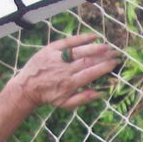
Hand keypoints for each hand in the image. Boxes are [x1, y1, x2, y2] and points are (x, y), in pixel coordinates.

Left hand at [5, 33, 119, 110]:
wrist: (27, 87)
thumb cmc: (49, 96)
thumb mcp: (66, 104)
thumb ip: (83, 99)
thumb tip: (101, 93)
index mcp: (69, 84)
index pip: (91, 73)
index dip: (104, 68)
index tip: (114, 64)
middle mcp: (64, 70)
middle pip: (87, 61)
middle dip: (103, 57)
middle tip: (115, 54)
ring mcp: (57, 58)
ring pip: (79, 51)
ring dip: (94, 48)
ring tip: (107, 46)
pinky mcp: (50, 49)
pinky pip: (67, 41)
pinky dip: (80, 38)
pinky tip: (93, 36)